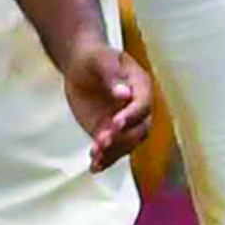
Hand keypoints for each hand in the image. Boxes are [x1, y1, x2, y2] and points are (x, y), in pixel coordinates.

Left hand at [63, 42, 155, 171]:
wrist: (82, 66)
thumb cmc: (94, 58)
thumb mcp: (100, 60)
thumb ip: (111, 75)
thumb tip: (124, 94)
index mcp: (141, 87)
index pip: (143, 105)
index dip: (131, 115)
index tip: (115, 122)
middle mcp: (137, 108)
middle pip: (139, 129)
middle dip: (122, 138)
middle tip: (102, 142)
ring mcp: (124, 123)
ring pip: (126, 143)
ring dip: (112, 152)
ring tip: (95, 157)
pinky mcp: (110, 132)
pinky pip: (111, 149)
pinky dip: (104, 159)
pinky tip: (94, 167)